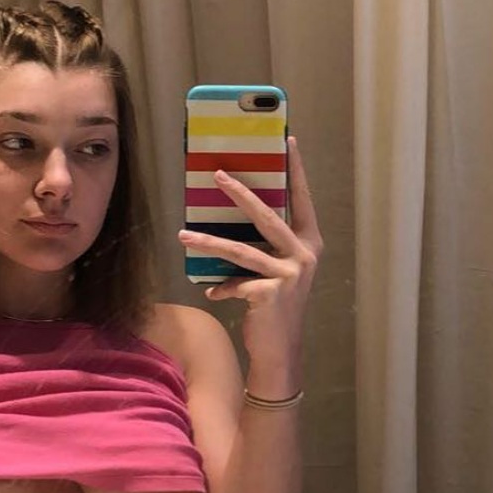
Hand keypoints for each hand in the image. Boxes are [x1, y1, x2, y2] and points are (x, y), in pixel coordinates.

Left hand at [178, 135, 322, 377]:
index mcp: (309, 243)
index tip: (288, 141)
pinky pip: (236, 282)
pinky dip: (222, 287)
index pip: (302, 199)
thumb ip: (264, 248)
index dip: (296, 171)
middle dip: (240, 193)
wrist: (280, 352)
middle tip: (217, 175)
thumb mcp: (276, 272)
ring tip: (183, 234)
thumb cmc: (274, 308)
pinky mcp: (271, 293)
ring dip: (208, 241)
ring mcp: (290, 274)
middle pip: (267, 216)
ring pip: (240, 250)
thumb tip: (226, 222)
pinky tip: (213, 293)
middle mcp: (304, 255)